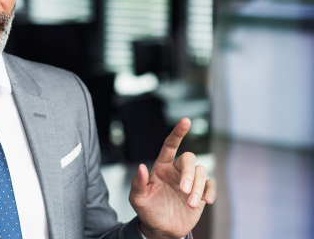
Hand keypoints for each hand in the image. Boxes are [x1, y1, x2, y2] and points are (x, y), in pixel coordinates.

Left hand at [129, 118, 216, 238]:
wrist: (160, 229)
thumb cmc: (147, 210)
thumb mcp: (137, 199)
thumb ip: (137, 183)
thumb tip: (141, 167)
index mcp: (161, 167)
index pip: (170, 145)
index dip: (177, 133)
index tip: (185, 120)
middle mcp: (176, 171)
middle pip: (189, 159)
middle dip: (188, 174)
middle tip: (183, 191)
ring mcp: (189, 181)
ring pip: (201, 172)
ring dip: (197, 188)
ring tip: (189, 204)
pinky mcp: (200, 193)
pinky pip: (210, 184)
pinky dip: (211, 191)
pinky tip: (207, 201)